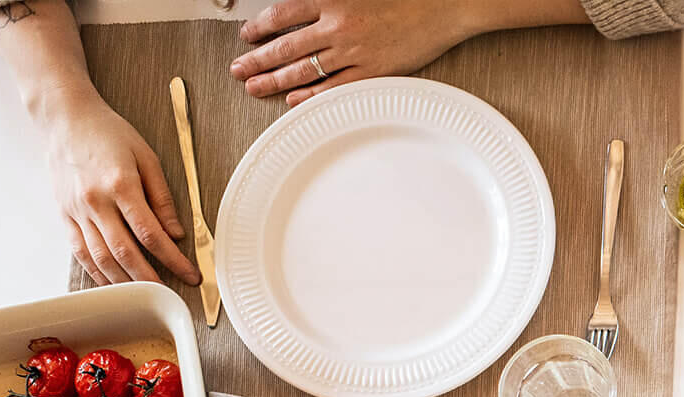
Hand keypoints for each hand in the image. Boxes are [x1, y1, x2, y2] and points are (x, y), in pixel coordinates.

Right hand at [42, 89, 199, 287]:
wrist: (65, 118)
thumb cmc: (108, 133)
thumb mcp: (146, 157)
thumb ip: (163, 198)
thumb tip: (176, 233)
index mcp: (120, 185)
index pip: (151, 234)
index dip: (174, 260)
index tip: (191, 274)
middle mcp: (95, 201)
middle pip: (125, 252)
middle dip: (151, 279)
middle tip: (171, 294)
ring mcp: (76, 210)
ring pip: (100, 257)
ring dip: (124, 282)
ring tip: (145, 294)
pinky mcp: (63, 214)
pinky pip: (79, 251)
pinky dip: (97, 272)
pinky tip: (113, 283)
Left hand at [232, 0, 491, 106]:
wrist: (443, 7)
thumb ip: (328, 0)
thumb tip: (302, 10)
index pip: (283, 14)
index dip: (260, 27)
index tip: (247, 37)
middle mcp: (337, 26)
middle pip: (286, 46)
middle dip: (258, 60)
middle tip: (239, 71)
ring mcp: (354, 51)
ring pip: (304, 69)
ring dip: (275, 80)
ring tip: (255, 87)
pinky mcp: (373, 71)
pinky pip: (334, 86)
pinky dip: (311, 94)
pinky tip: (294, 100)